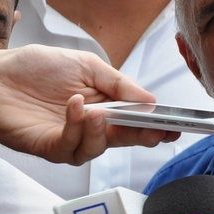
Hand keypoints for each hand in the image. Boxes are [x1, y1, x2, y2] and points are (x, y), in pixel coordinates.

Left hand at [0, 45, 178, 164]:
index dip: (157, 125)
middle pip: (124, 139)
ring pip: (97, 148)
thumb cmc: (37, 67)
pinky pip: (70, 147)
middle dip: (143, 137)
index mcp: (105, 105)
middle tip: (156, 131)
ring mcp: (69, 138)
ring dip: (101, 131)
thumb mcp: (87, 65)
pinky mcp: (48, 147)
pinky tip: (75, 107)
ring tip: (97, 111)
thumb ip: (119, 84)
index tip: (176, 126)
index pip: (136, 121)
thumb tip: (151, 101)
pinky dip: (76, 128)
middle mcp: (90, 126)